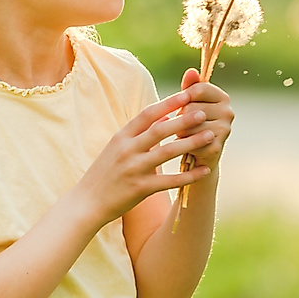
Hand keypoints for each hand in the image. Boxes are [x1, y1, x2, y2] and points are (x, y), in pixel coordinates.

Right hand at [77, 90, 215, 225]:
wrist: (87, 202)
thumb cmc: (104, 173)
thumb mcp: (116, 148)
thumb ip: (139, 133)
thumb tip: (165, 115)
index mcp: (121, 137)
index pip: (147, 114)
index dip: (167, 103)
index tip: (186, 94)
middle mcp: (127, 150)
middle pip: (159, 130)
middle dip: (183, 120)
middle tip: (202, 113)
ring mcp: (134, 169)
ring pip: (167, 152)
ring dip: (191, 143)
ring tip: (211, 136)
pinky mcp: (141, 188)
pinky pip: (170, 180)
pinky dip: (189, 175)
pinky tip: (205, 170)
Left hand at [175, 68, 233, 171]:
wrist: (199, 155)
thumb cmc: (192, 124)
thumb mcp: (190, 103)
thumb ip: (189, 87)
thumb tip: (191, 71)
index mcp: (222, 97)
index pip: (198, 89)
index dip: (183, 97)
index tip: (180, 104)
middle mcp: (228, 112)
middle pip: (190, 108)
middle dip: (179, 117)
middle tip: (182, 124)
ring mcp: (224, 130)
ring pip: (188, 126)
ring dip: (180, 132)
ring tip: (184, 135)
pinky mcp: (217, 146)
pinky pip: (190, 141)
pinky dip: (183, 145)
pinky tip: (186, 146)